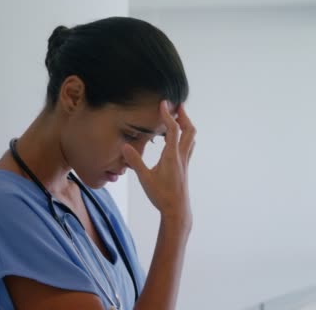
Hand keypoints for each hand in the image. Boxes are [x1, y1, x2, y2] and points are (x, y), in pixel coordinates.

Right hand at [122, 101, 195, 222]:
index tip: (163, 103)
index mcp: (172, 156)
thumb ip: (135, 162)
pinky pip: (188, 146)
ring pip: (191, 138)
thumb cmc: (161, 196)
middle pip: (189, 130)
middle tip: (177, 105)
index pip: (173, 129)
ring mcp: (185, 162)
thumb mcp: (145, 178)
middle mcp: (181, 156)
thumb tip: (124, 147)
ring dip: (186, 125)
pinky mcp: (184, 167)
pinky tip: (177, 138)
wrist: (177, 211)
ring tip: (178, 117)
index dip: (168, 115)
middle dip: (184, 116)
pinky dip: (185, 136)